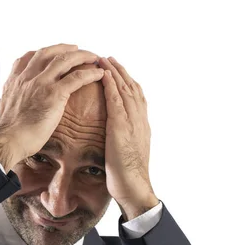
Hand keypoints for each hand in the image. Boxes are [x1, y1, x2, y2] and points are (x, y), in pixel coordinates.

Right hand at [0, 45, 102, 171]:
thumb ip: (7, 100)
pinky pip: (77, 77)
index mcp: (15, 81)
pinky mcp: (54, 94)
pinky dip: (90, 73)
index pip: (28, 57)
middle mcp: (27, 77)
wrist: (7, 141)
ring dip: (81, 55)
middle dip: (64, 48)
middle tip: (76, 49)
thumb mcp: (1, 108)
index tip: (52, 53)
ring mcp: (41, 84)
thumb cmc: (5, 133)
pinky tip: (98, 73)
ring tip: (92, 56)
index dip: (42, 53)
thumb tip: (6, 101)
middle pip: (48, 52)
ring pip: (65, 60)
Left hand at [99, 57, 158, 219]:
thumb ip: (122, 138)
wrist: (133, 187)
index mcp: (141, 124)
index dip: (126, 81)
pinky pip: (117, 101)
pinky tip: (104, 75)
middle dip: (120, 71)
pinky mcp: (122, 127)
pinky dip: (112, 86)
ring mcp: (132, 122)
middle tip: (109, 57)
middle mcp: (139, 120)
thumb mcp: (125, 151)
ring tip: (105, 59)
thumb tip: (113, 134)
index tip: (116, 70)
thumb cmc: (126, 175)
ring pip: (125, 90)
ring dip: (115, 72)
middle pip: (131, 88)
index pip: (135, 96)